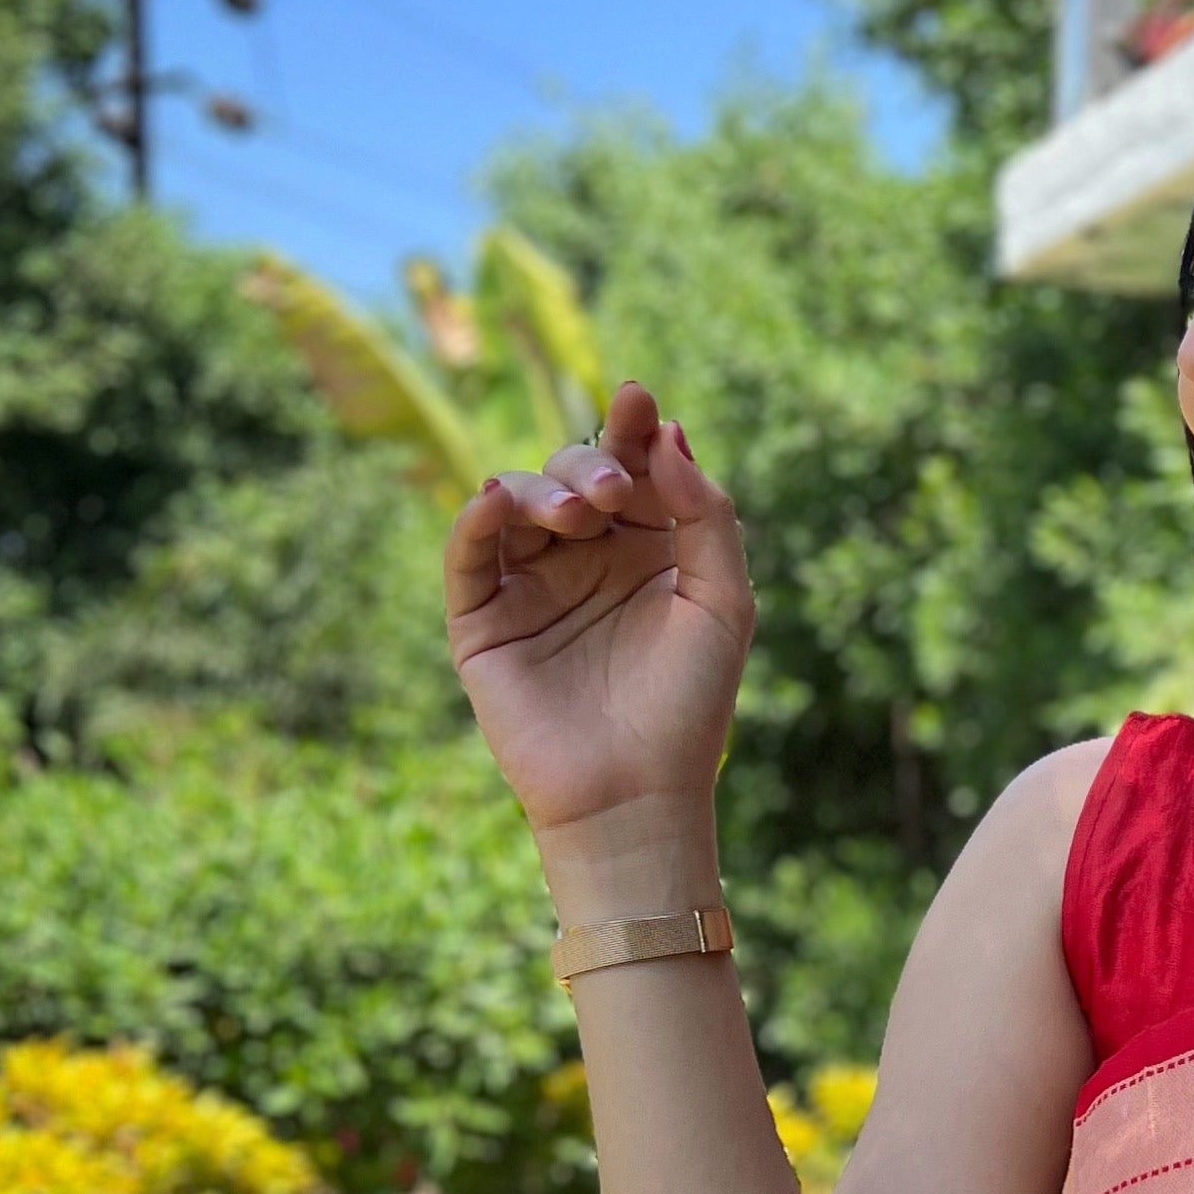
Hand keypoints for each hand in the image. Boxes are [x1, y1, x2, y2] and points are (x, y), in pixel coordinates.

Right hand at [445, 378, 753, 841]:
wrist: (635, 794)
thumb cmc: (689, 706)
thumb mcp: (724, 601)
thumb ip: (706, 514)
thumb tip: (670, 433)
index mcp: (649, 550)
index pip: (635, 469)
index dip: (633, 429)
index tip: (637, 399)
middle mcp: (588, 559)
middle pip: (576, 473)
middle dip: (593, 466)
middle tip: (614, 497)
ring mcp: (533, 586)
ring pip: (520, 501)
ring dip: (545, 490)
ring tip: (578, 517)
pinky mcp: (483, 620)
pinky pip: (469, 554)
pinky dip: (477, 518)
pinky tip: (498, 499)